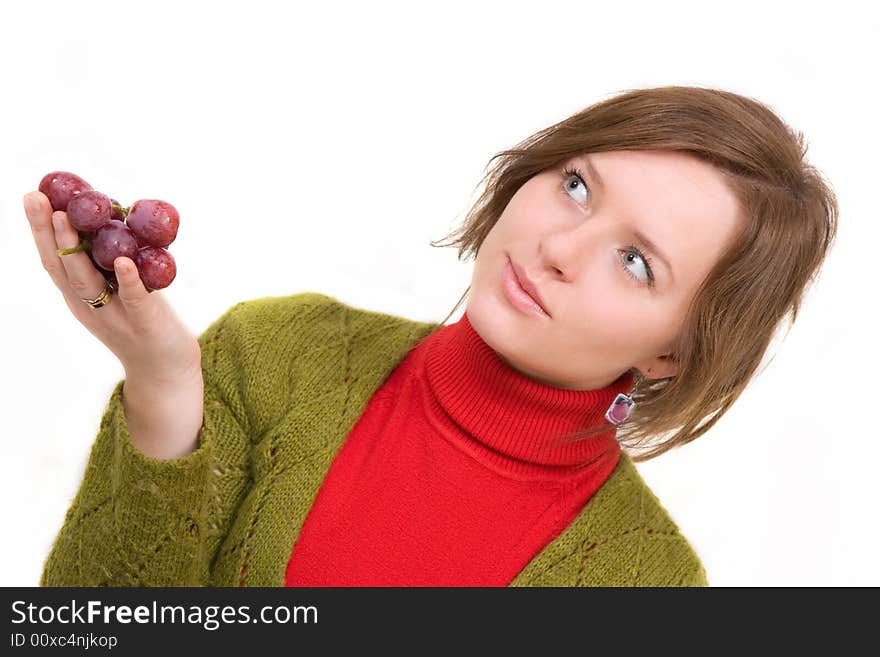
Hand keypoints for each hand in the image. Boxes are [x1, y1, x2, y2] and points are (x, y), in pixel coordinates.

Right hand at [24, 190, 201, 382]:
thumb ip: (110, 264)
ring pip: (86, 282)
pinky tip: (123, 260)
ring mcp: (113, 315)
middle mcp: (88, 305)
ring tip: (64, 218)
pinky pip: (134, 297)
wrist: (165, 371)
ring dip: (73, 248)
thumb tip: (114, 217)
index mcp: (80, 296)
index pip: (53, 260)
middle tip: (35, 197)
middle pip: (60, 267)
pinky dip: (127, 279)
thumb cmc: (143, 324)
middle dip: (44, 231)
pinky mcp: (143, 321)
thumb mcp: (118, 291)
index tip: (32, 196)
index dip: (40, 230)